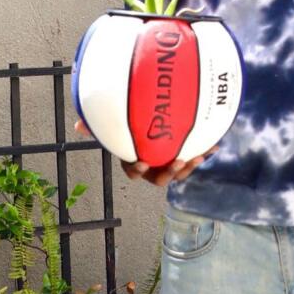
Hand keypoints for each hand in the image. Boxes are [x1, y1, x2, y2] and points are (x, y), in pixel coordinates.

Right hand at [73, 119, 217, 186]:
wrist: (161, 116)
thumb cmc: (134, 121)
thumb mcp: (118, 120)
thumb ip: (100, 123)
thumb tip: (78, 125)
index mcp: (136, 160)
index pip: (132, 171)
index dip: (137, 169)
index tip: (142, 161)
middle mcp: (154, 165)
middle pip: (159, 178)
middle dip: (169, 173)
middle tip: (178, 160)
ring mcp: (171, 161)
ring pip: (179, 172)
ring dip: (189, 166)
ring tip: (198, 156)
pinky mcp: (187, 154)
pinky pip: (196, 158)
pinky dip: (205, 152)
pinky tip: (215, 145)